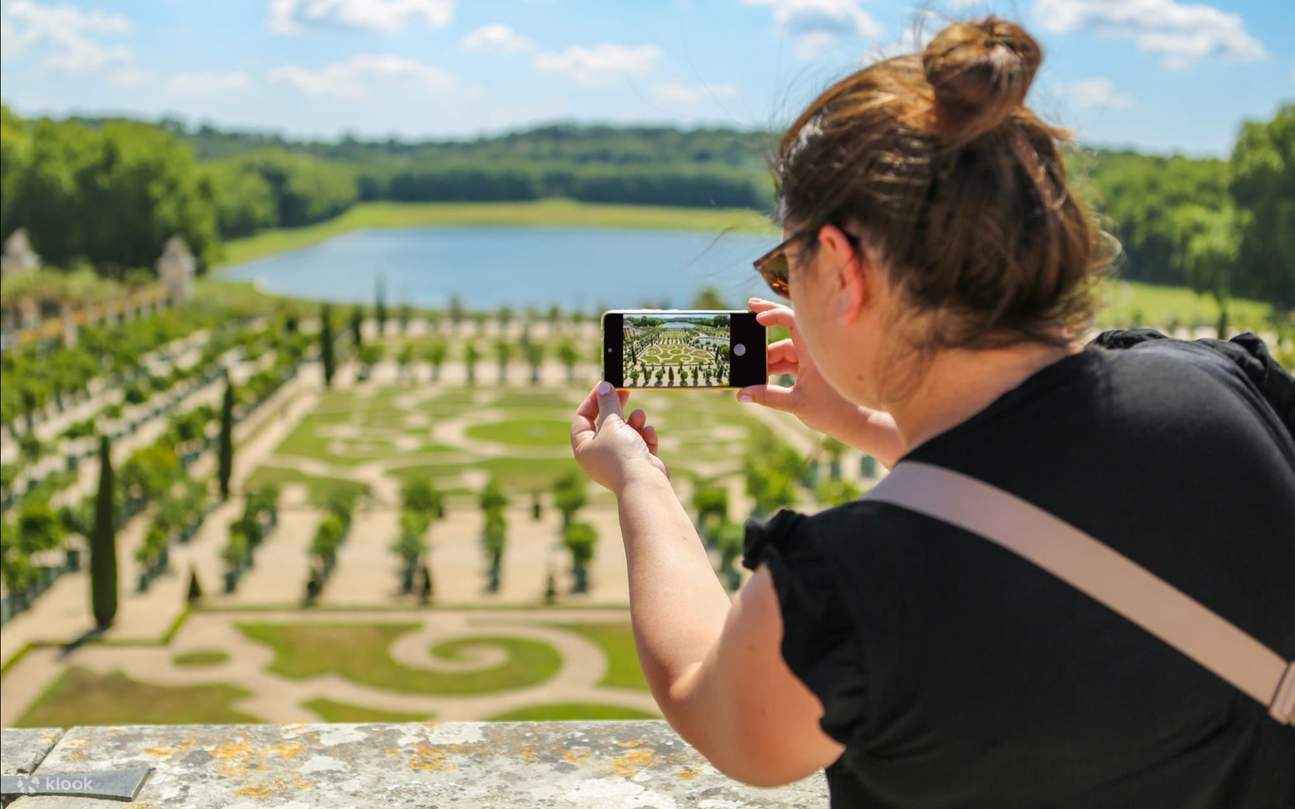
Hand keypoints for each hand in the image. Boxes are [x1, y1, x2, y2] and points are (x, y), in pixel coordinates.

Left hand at [571, 381, 669, 492]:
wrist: (644, 483)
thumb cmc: (622, 453)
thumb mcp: (611, 423)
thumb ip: (608, 403)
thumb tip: (604, 387)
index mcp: (584, 448)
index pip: (582, 418)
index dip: (593, 400)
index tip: (606, 385)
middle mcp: (598, 455)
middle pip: (605, 424)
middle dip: (616, 408)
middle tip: (625, 390)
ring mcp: (618, 460)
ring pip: (625, 432)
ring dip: (634, 421)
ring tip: (640, 416)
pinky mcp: (637, 463)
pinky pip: (640, 443)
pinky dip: (645, 436)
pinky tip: (649, 433)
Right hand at [737, 299, 864, 432]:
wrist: (858, 423)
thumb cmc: (834, 410)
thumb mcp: (796, 403)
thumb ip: (767, 397)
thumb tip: (741, 395)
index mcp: (814, 351)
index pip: (792, 320)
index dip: (773, 314)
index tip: (755, 316)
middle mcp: (814, 351)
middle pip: (786, 333)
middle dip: (765, 333)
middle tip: (746, 319)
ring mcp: (813, 361)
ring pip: (786, 351)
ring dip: (769, 358)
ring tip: (751, 368)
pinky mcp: (813, 371)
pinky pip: (791, 362)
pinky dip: (778, 367)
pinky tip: (763, 377)